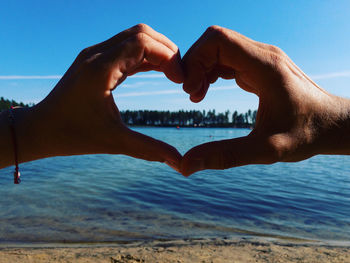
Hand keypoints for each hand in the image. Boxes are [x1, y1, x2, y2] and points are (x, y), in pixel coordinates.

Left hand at [13, 24, 182, 170]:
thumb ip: (149, 149)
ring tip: (172, 75)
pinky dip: (145, 56)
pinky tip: (157, 72)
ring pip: (134, 37)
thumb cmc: (73, 135)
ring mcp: (94, 54)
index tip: (180, 80)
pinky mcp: (95, 59)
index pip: (143, 43)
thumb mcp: (114, 143)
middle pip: (142, 33)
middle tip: (179, 76)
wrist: (40, 128)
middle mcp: (96, 55)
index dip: (168, 57)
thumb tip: (179, 162)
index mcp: (100, 70)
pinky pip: (126, 48)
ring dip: (157, 52)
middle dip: (167, 51)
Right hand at [181, 26, 349, 175]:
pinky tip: (207, 90)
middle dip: (194, 64)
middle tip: (192, 95)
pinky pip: (226, 58)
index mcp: (266, 67)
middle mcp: (264, 55)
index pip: (218, 41)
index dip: (195, 61)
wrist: (332, 123)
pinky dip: (210, 71)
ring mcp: (262, 58)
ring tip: (197, 96)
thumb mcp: (266, 150)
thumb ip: (225, 156)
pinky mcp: (259, 65)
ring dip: (201, 68)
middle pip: (214, 41)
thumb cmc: (307, 134)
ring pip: (219, 48)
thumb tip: (186, 166)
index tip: (189, 90)